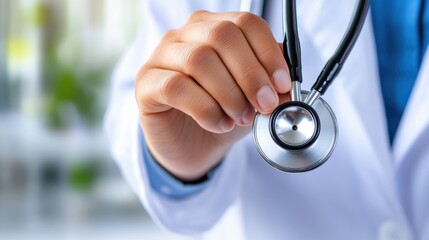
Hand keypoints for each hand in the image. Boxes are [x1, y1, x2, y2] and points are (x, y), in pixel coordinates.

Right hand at [135, 11, 290, 180]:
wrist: (192, 146)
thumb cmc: (222, 115)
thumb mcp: (253, 100)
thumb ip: (269, 86)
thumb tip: (286, 87)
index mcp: (214, 29)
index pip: (245, 22)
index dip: (268, 53)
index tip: (281, 84)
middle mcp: (186, 36)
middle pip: (222, 35)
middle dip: (250, 74)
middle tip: (264, 104)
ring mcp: (162, 57)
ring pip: (198, 59)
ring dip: (228, 93)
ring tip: (240, 117)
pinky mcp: (147, 84)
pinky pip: (176, 87)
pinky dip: (205, 109)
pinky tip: (218, 123)